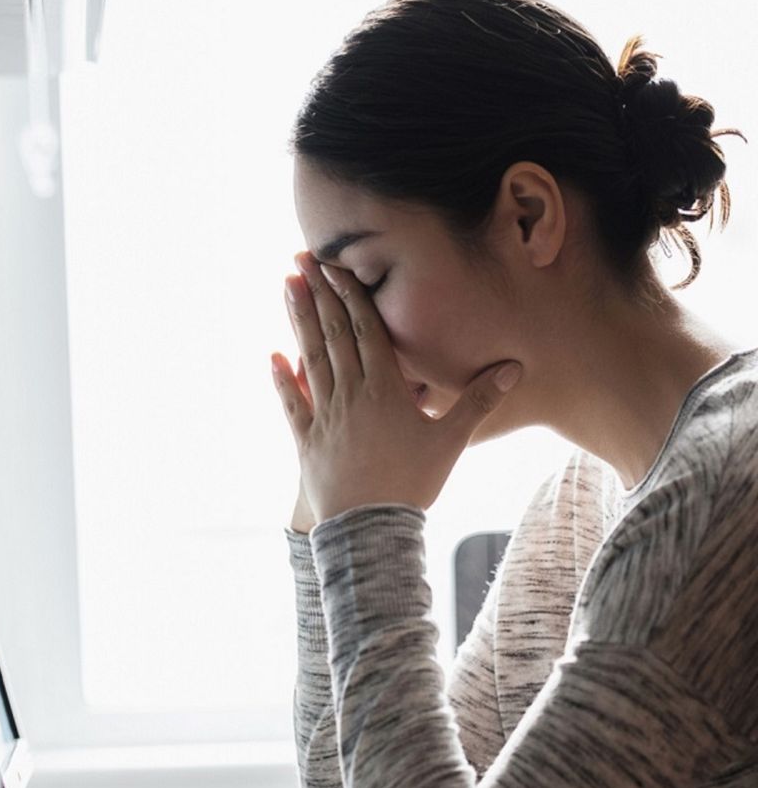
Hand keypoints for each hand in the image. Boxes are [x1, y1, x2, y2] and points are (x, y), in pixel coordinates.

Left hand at [269, 252, 522, 526]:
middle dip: (319, 294)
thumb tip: (516, 367)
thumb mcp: (451, 439)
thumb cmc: (414, 483)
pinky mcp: (305, 441)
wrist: (371, 528)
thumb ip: (480, 400)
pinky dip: (282, 378)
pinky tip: (272, 355)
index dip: (351, 296)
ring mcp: (324, 416)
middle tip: (302, 259)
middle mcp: (350, 395)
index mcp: (384, 389)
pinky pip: (291, 403)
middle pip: (333, 335)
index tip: (336, 265)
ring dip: (298, 321)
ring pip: (310, 359)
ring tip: (287, 287)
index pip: (366, 331)